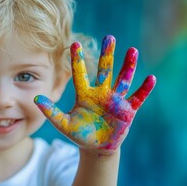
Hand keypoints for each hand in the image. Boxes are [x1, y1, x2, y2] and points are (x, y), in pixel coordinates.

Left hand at [34, 35, 155, 154]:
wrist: (96, 148)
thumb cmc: (79, 134)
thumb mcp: (63, 123)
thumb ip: (50, 111)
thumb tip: (35, 99)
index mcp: (85, 94)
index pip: (80, 73)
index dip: (78, 60)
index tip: (74, 43)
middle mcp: (101, 93)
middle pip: (105, 70)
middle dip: (107, 54)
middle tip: (110, 37)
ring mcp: (116, 100)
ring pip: (123, 79)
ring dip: (128, 66)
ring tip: (133, 51)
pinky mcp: (128, 110)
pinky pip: (137, 97)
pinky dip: (144, 89)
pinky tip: (151, 78)